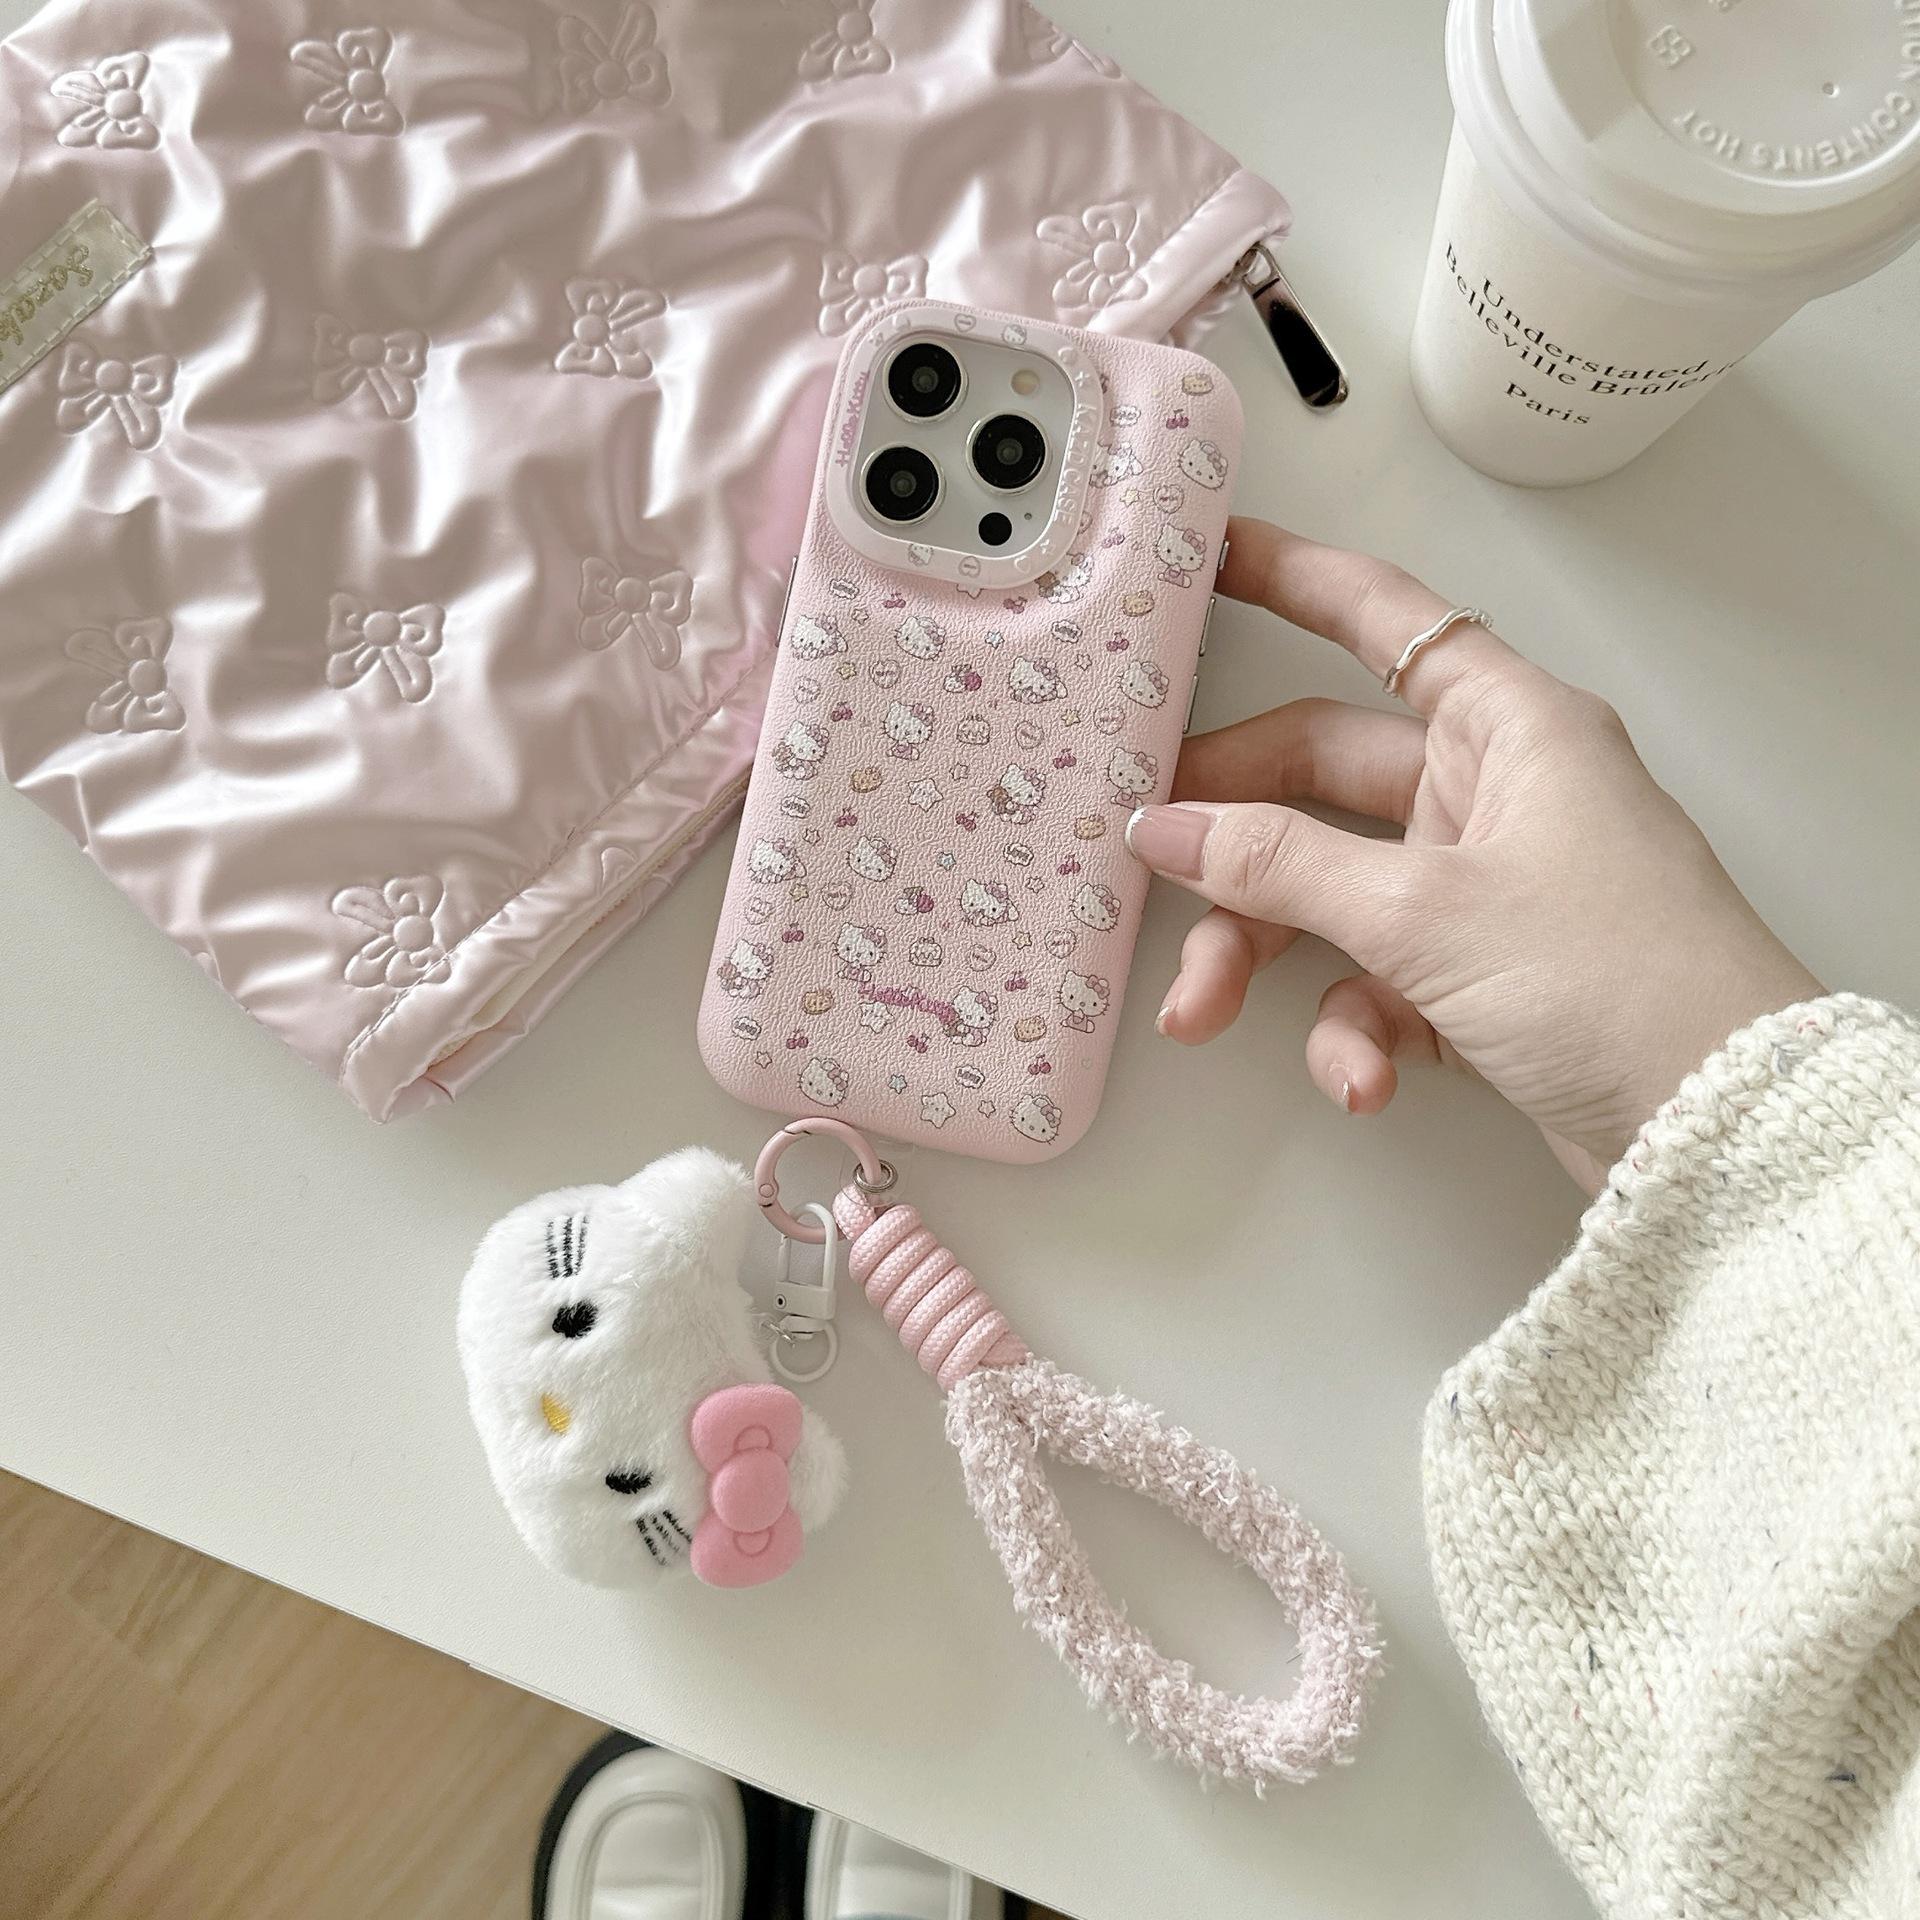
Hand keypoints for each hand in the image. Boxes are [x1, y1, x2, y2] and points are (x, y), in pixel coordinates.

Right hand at [1127, 517, 1823, 1192]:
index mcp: (1509, 726)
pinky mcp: (1480, 974)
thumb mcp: (1426, 911)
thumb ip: (1281, 864)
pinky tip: (1361, 1079)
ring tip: (1204, 1012)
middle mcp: (1495, 790)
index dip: (1292, 580)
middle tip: (1148, 856)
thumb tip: (1168, 829)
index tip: (1208, 561)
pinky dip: (1351, 1031)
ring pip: (1332, 890)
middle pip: (1322, 774)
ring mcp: (1485, 885)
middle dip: (1234, 833)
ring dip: (1263, 953)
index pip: (1382, 620)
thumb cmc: (1613, 977)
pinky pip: (1377, 978)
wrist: (1722, 1130)